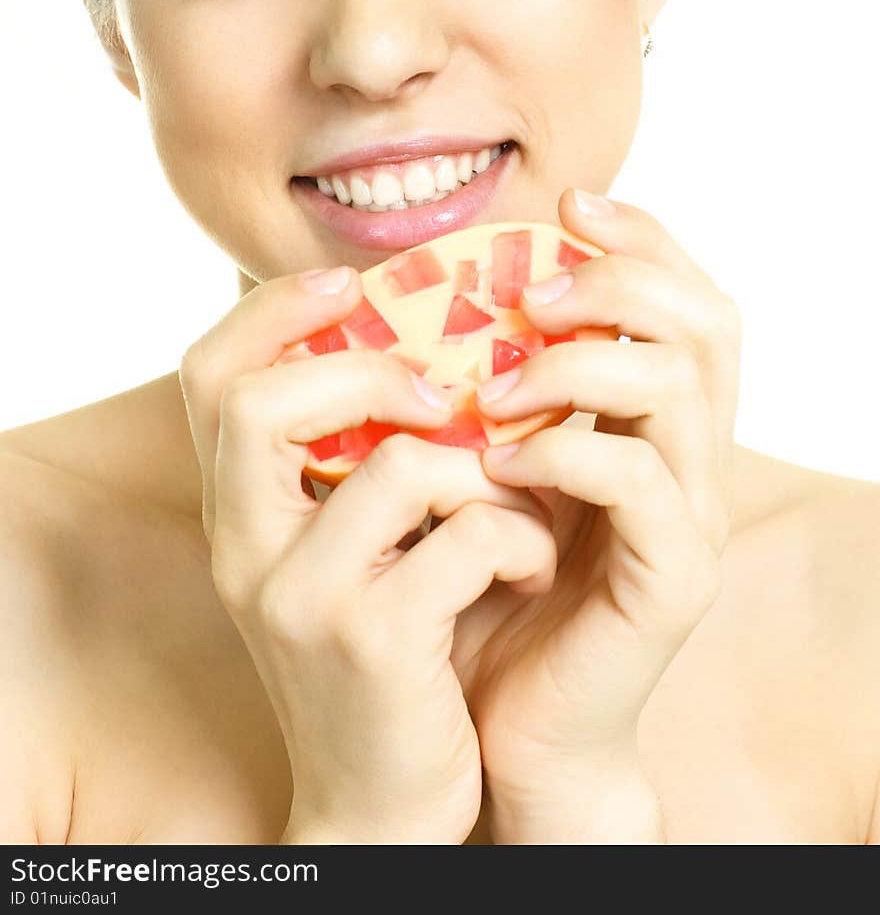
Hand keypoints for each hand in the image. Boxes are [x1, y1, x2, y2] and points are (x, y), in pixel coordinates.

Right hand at [178, 268, 554, 844]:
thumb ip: (350, 460)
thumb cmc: (383, 655)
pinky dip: (521, 539)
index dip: (270, 311)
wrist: (381, 805)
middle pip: (257, 401)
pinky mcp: (376, 644)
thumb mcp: (341, 553)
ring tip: (518, 508)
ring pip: (400, 464)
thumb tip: (420, 341)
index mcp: (238, 514)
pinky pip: (470, 538)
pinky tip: (532, 568)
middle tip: (446, 395)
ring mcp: (304, 600)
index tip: (347, 284)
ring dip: (486, 472)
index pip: (208, 376)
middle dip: (367, 368)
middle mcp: (246, 551)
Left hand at [448, 189, 739, 839]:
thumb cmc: (477, 582)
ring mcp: (692, 516)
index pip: (684, 295)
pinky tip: (497, 464)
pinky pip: (640, 483)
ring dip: (580, 362)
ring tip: (494, 384)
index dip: (639, 235)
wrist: (495, 725)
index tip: (564, 202)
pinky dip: (565, 451)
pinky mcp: (671, 578)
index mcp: (653, 419)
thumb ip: (488, 383)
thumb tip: (438, 286)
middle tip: (528, 291)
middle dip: (617, 280)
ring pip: (682, 388)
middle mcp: (690, 456)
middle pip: (706, 322)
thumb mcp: (482, 462)